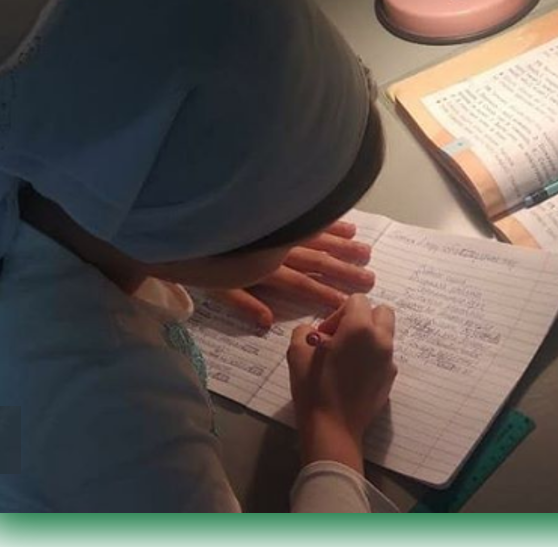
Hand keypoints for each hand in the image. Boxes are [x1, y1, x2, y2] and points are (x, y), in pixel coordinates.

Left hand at [209, 221, 374, 326]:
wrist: (189, 222)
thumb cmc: (200, 258)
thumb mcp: (217, 287)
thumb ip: (244, 303)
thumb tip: (266, 322)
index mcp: (264, 269)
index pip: (300, 285)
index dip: (323, 295)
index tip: (344, 303)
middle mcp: (278, 248)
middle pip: (317, 262)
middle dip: (344, 271)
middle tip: (368, 279)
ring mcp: (281, 228)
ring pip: (319, 239)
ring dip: (344, 246)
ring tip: (365, 252)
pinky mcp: (279, 213)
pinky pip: (309, 218)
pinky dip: (330, 223)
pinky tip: (348, 226)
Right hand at [287, 294, 396, 472]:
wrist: (333, 427)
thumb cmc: (313, 387)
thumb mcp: (297, 351)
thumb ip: (306, 330)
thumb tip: (318, 334)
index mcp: (360, 327)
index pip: (357, 300)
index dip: (338, 313)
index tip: (326, 333)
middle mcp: (381, 339)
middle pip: (381, 311)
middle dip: (362, 318)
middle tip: (341, 337)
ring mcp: (389, 360)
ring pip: (385, 334)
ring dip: (368, 337)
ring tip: (347, 357)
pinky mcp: (391, 378)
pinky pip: (384, 357)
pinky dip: (372, 357)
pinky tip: (353, 375)